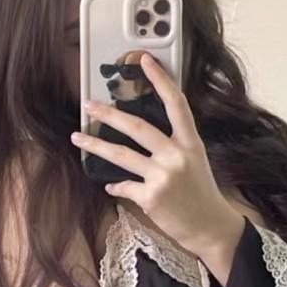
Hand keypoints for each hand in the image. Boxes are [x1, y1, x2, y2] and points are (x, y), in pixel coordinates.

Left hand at [70, 52, 243, 271]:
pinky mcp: (150, 198)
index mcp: (190, 142)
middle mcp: (176, 155)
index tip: (144, 60)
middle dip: (109, 114)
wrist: (209, 226)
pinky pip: (123, 186)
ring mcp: (162, 177)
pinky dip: (115, 185)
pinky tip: (111, 184)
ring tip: (77, 137)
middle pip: (137, 127)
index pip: (175, 103)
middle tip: (89, 104)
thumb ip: (173, 144)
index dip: (160, 80)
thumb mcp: (194, 160)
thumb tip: (141, 131)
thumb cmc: (200, 192)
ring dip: (95, 145)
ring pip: (121, 155)